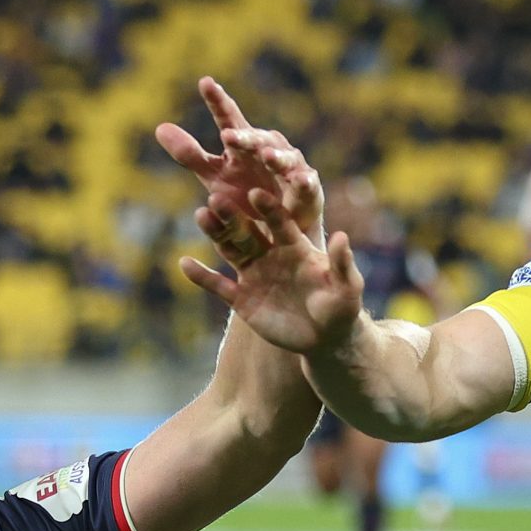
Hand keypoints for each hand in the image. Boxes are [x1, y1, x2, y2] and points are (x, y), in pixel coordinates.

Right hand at [158, 81, 362, 354]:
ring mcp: (254, 274)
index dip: (269, 209)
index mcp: (294, 245)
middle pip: (248, 230)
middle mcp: (270, 254)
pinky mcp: (242, 298)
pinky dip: (202, 276)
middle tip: (216, 197)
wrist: (325, 338)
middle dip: (233, 215)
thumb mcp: (346, 287)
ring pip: (229, 249)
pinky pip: (218, 285)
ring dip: (214, 234)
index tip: (258, 193)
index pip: (279, 221)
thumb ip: (340, 263)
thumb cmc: (341, 309)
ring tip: (199, 215)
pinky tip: (184, 263)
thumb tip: (343, 237)